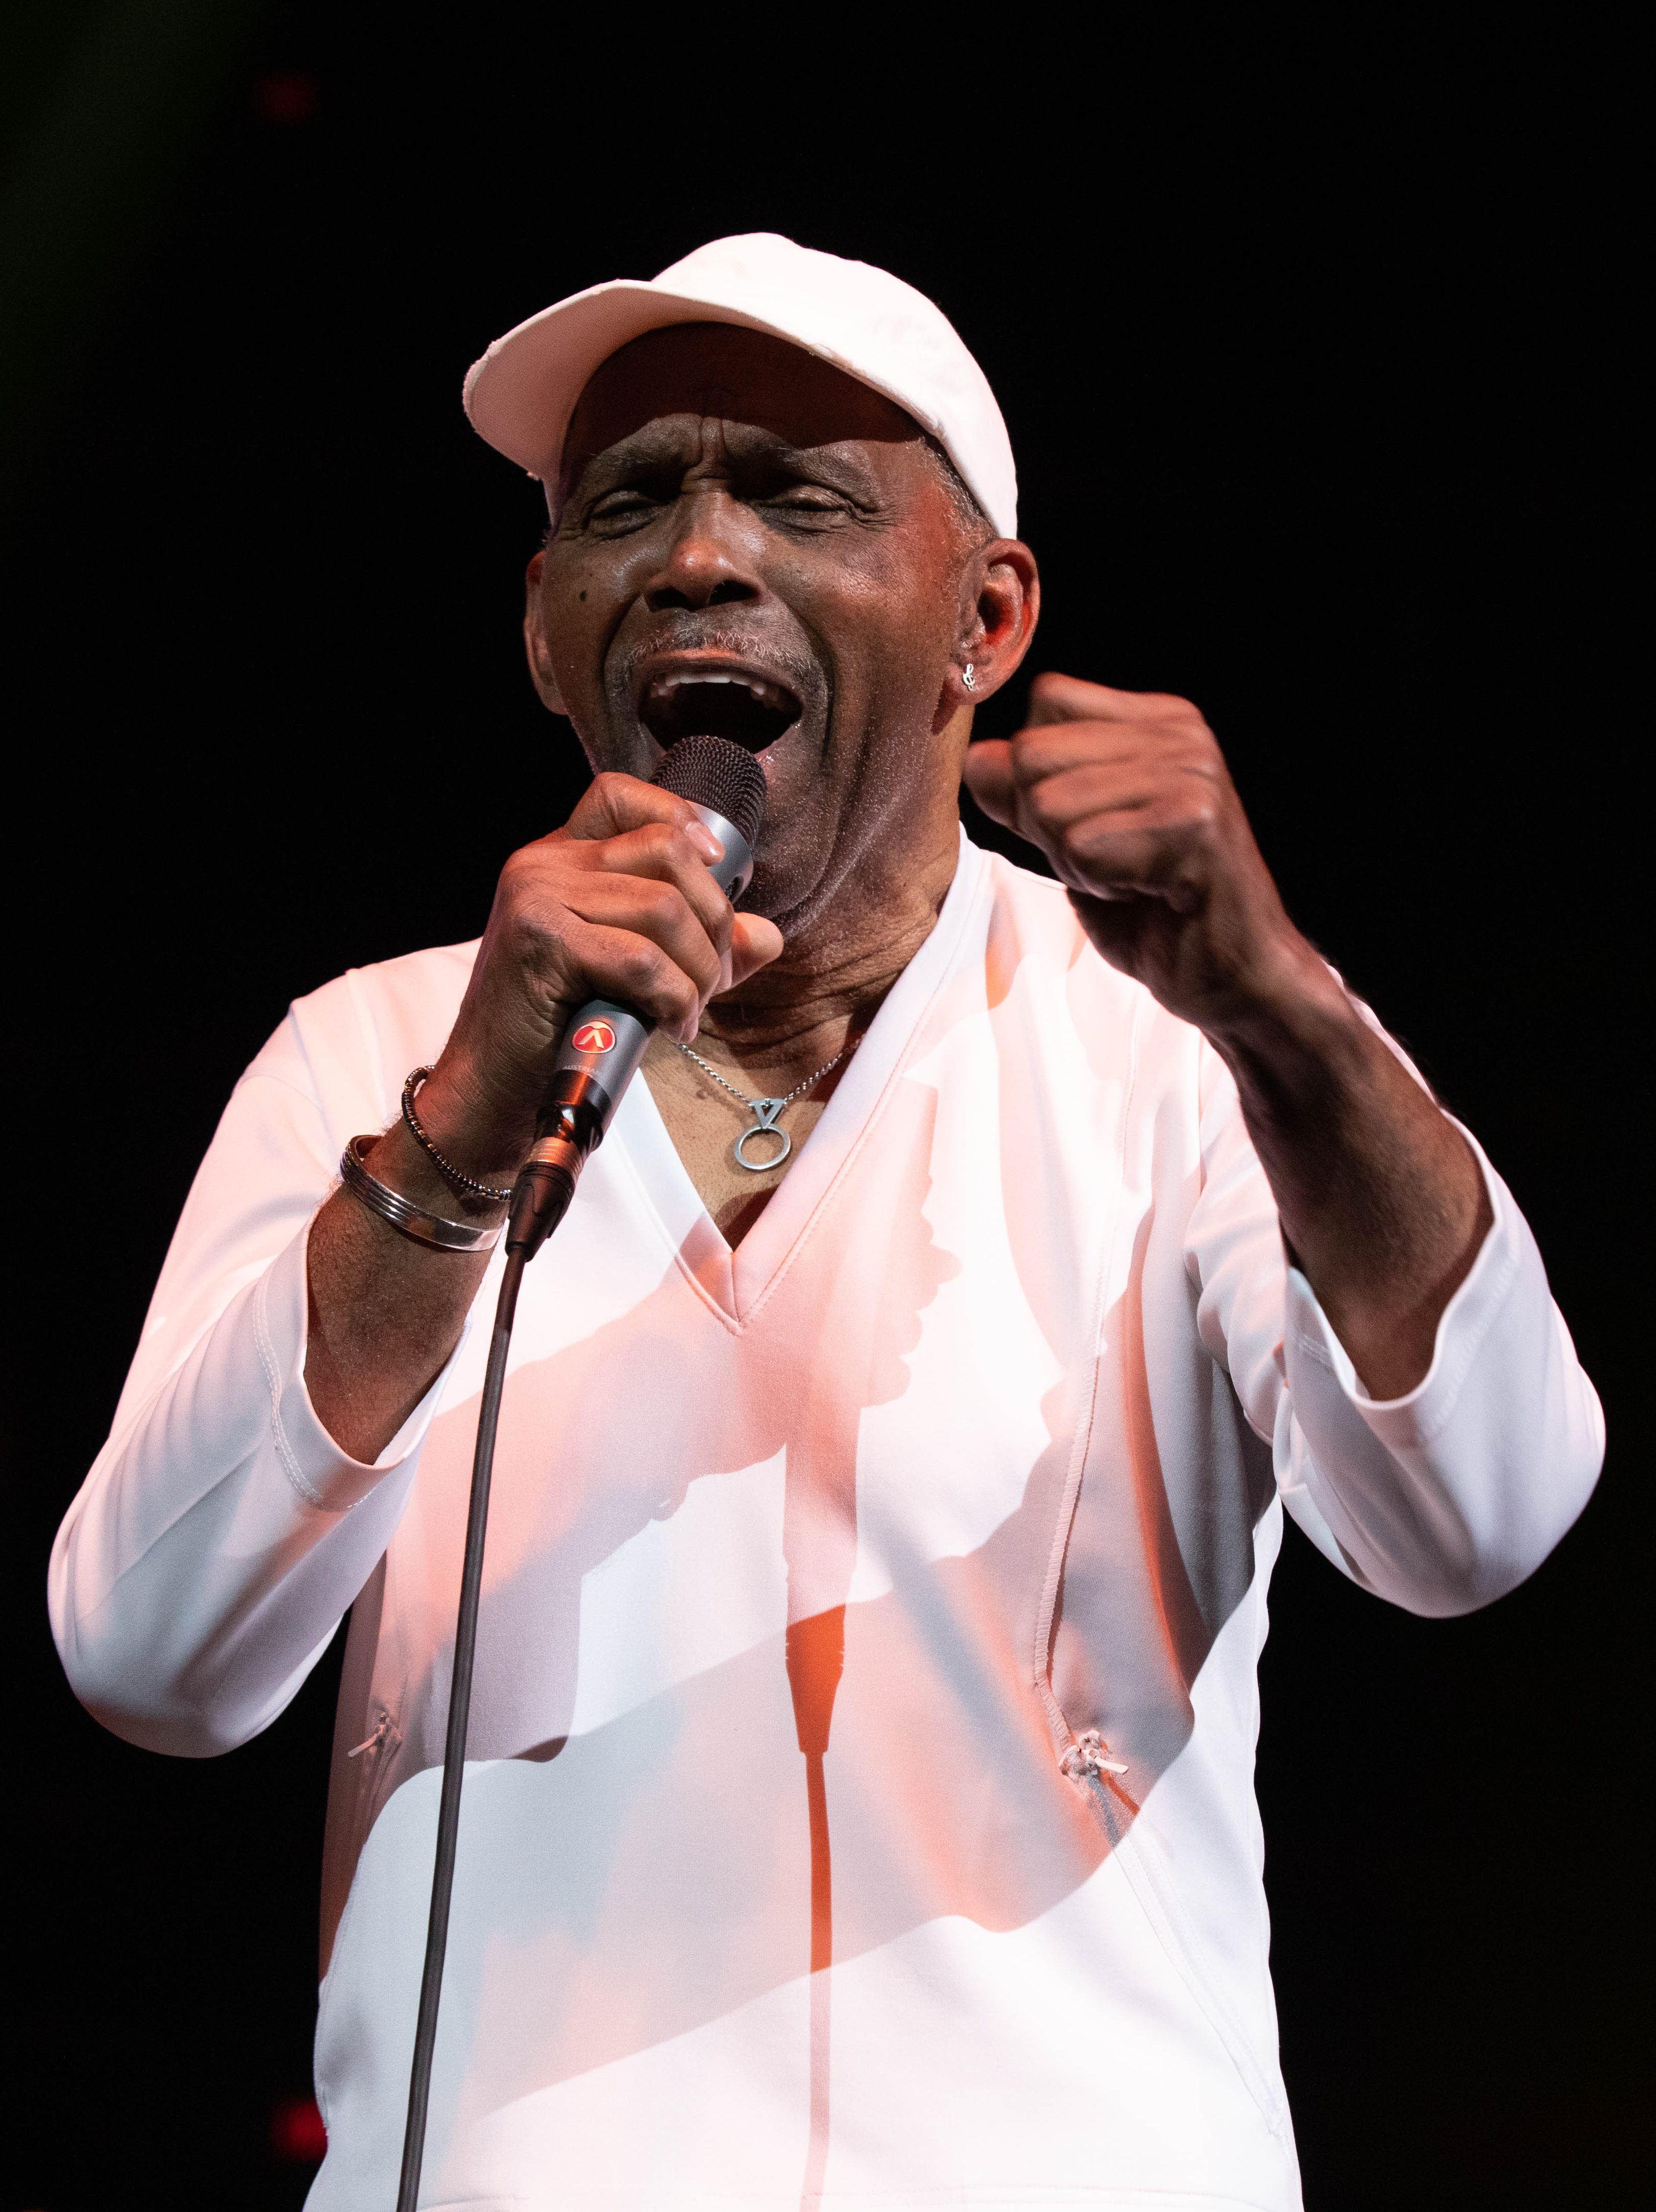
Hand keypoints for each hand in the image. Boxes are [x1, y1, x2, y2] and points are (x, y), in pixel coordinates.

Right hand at [416, 773, 782, 1178]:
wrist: (492, 1089)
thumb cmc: (561, 1030)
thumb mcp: (636, 974)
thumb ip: (698, 946)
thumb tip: (768, 937)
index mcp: (560, 858)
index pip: (620, 795)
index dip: (680, 818)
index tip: (716, 870)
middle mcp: (543, 863)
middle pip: (668, 852)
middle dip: (712, 921)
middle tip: (707, 980)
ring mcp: (537, 896)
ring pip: (664, 908)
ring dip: (698, 969)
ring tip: (688, 1009)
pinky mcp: (541, 941)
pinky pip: (643, 959)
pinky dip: (675, 998)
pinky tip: (671, 1026)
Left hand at [963, 673, 1319, 1035]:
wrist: (1235, 979)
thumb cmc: (1157, 913)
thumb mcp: (1073, 842)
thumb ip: (1024, 795)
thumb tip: (976, 758)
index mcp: (1159, 722)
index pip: (1047, 700)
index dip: (1037, 774)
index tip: (1093, 827)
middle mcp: (1182, 734)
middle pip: (1034, 752)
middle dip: (1048, 825)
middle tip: (1113, 862)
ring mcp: (1192, 775)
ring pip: (1050, 803)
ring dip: (1075, 861)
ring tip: (1133, 880)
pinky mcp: (1195, 824)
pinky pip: (1083, 846)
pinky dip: (1098, 885)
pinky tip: (1147, 895)